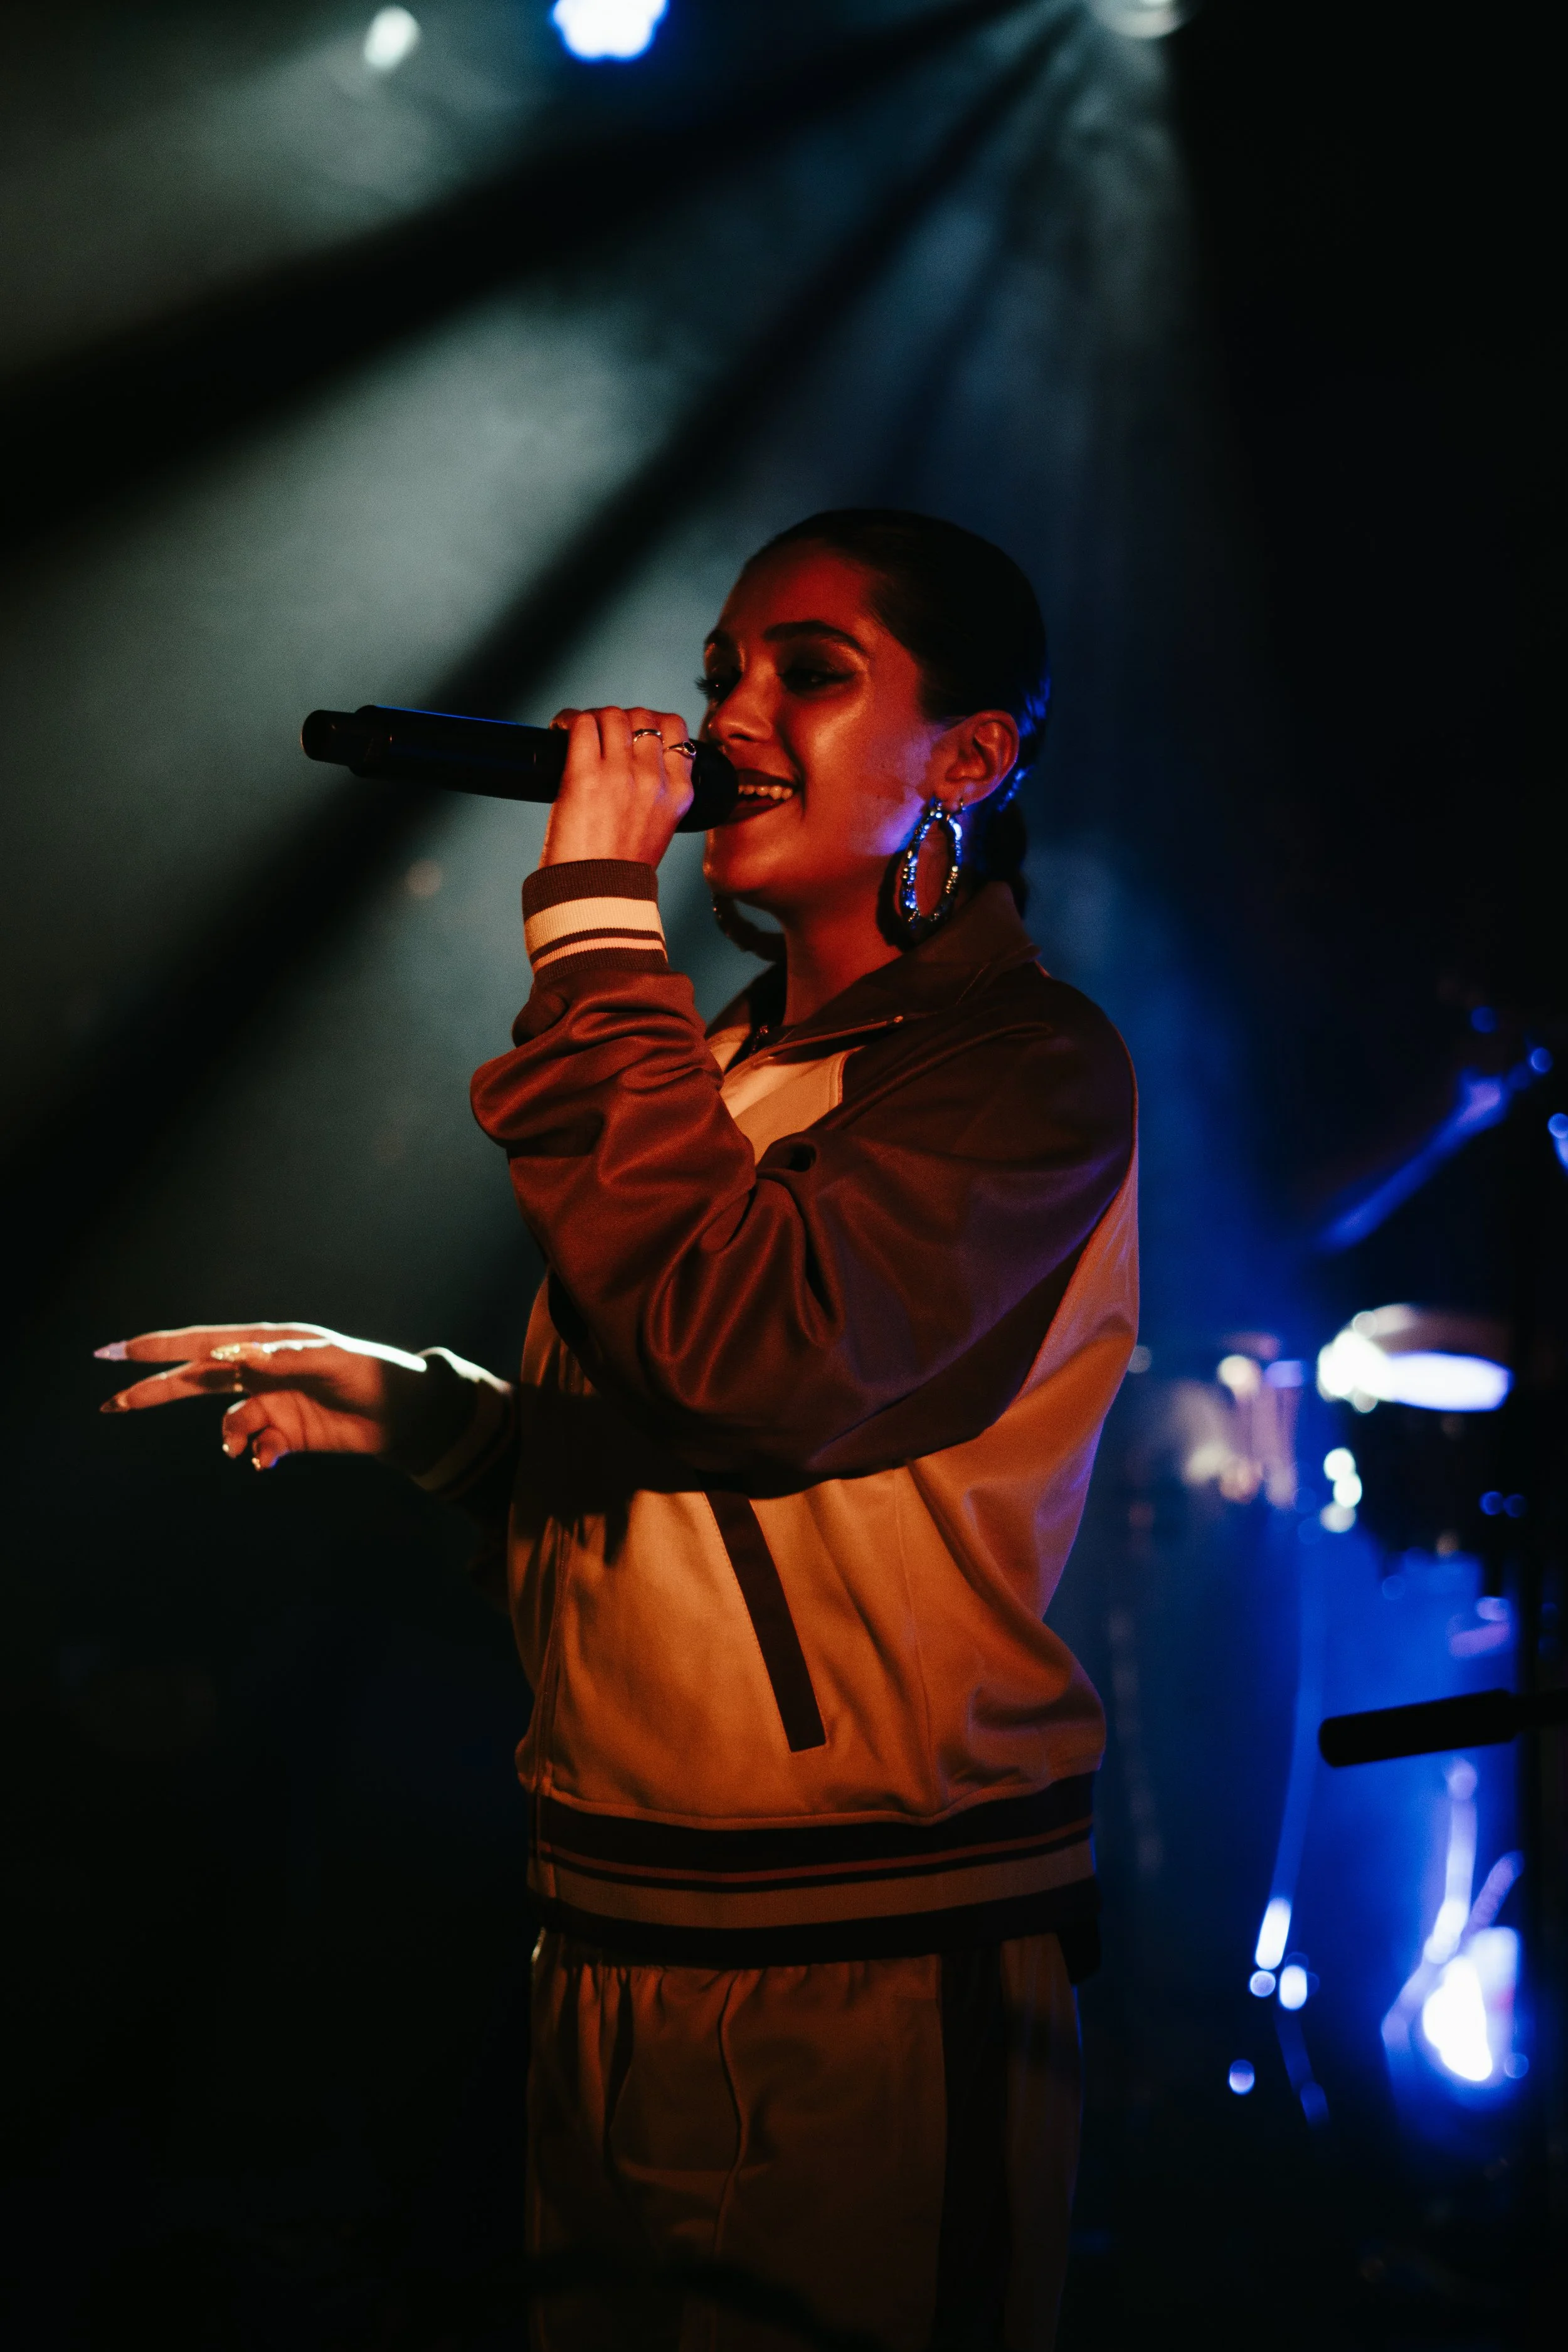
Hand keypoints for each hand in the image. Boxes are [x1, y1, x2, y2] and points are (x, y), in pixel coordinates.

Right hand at [96, 1321, 431, 1470]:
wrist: (405, 1414)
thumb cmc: (371, 1372)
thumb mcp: (328, 1360)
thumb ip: (280, 1358)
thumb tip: (230, 1356)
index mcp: (265, 1345)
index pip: (201, 1344)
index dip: (158, 1348)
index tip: (117, 1351)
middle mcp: (261, 1372)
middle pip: (195, 1382)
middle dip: (154, 1392)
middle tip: (112, 1403)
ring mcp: (272, 1403)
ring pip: (226, 1422)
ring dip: (228, 1435)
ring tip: (245, 1443)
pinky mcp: (286, 1432)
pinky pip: (254, 1447)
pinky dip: (257, 1453)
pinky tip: (271, 1457)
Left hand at [540, 705, 693, 867]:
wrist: (594, 896)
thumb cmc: (619, 869)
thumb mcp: (658, 828)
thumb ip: (656, 794)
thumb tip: (632, 763)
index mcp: (678, 793)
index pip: (676, 730)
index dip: (651, 723)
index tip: (631, 734)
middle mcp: (653, 779)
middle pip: (643, 716)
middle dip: (621, 718)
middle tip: (601, 733)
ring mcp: (620, 775)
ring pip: (613, 715)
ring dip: (594, 717)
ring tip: (578, 731)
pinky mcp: (584, 775)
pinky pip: (581, 724)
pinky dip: (568, 720)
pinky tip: (560, 730)